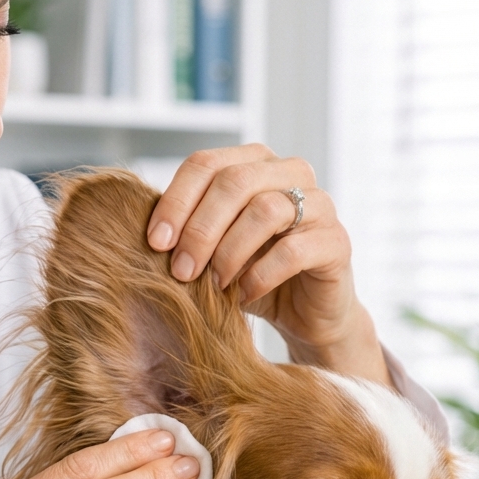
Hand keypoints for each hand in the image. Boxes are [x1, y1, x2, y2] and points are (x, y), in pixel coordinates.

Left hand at [146, 144, 389, 382]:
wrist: (305, 316)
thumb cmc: (250, 276)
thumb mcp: (212, 249)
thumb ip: (187, 229)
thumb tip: (140, 229)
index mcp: (254, 163)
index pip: (206, 164)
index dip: (176, 201)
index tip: (155, 242)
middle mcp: (290, 171)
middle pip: (234, 181)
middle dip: (199, 229)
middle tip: (181, 271)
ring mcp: (320, 203)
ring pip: (265, 210)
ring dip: (229, 253)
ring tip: (214, 285)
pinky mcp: (337, 241)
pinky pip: (294, 249)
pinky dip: (260, 275)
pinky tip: (243, 296)